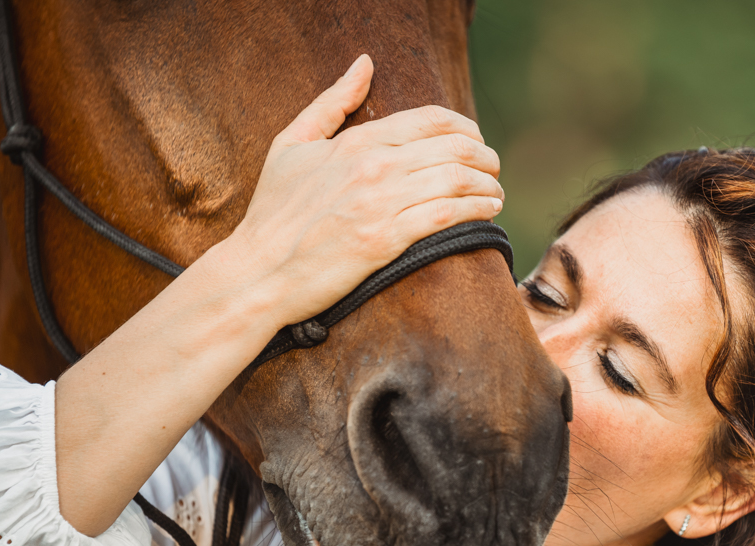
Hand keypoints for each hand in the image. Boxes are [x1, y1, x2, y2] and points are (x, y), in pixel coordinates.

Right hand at [55, 55, 502, 535]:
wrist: (260, 272)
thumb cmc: (273, 213)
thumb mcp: (292, 144)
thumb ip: (332, 103)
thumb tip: (364, 64)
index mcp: (356, 140)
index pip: (431, 119)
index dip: (464, 127)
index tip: (475, 141)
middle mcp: (373, 166)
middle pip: (454, 147)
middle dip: (484, 156)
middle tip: (492, 169)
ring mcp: (381, 203)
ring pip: (458, 180)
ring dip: (488, 185)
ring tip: (495, 193)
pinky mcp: (387, 241)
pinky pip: (448, 216)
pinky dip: (477, 210)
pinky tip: (487, 213)